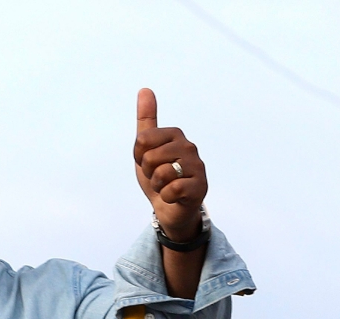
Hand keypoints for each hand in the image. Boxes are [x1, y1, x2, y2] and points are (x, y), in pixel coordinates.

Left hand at [134, 88, 207, 242]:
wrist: (170, 209)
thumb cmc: (158, 177)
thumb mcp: (146, 149)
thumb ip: (145, 121)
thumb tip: (145, 89)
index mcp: (175, 134)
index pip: (142, 140)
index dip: (139, 157)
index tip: (149, 163)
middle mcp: (189, 146)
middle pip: (150, 157)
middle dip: (148, 173)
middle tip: (158, 178)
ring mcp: (197, 166)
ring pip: (162, 173)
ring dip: (158, 186)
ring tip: (166, 186)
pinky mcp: (200, 187)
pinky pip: (172, 190)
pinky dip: (167, 197)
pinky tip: (175, 196)